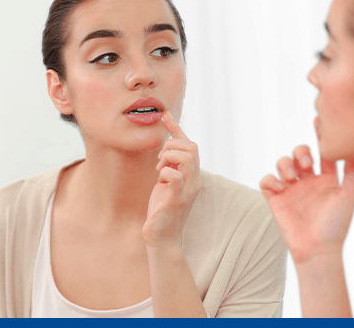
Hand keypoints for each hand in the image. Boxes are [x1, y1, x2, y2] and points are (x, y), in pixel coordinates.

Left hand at [143, 111, 201, 247]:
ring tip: (159, 170)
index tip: (165, 116)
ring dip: (167, 157)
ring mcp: (188, 190)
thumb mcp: (166, 182)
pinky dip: (165, 171)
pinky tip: (159, 179)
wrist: (162, 238)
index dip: (177, 129)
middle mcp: (195, 180)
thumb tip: (165, 146)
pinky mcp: (177, 199)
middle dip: (170, 146)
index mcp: (193, 175)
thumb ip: (169, 165)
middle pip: (191, 147)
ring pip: (186, 157)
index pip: (190, 145)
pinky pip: (175, 176)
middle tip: (159, 161)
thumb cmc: (162, 209)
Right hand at [260, 145, 353, 263]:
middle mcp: (307, 181)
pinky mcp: (275, 199)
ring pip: (282, 163)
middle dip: (301, 152)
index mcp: (326, 179)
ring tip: (292, 178)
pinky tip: (281, 187)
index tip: (319, 121)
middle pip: (299, 153)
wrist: (318, 249)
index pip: (322, 153)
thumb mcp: (349, 196)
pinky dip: (271, 179)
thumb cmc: (336, 226)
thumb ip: (351, 173)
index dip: (319, 136)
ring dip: (285, 164)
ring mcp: (291, 189)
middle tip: (307, 165)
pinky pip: (266, 180)